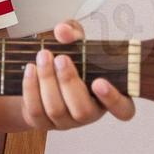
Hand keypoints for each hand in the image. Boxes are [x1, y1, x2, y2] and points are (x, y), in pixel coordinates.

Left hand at [21, 19, 136, 129]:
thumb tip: (63, 31)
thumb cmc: (68, 60)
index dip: (114, 100)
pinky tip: (30, 69)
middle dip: (69, 82)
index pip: (123, 110)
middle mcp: (89, 114)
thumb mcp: (74, 42)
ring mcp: (66, 122)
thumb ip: (73, 33)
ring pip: (57, 109)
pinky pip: (36, 110)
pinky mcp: (43, 123)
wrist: (40, 75)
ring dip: (47, 81)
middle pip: (82, 110)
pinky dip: (31, 88)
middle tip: (61, 58)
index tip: (100, 82)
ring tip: (43, 57)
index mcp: (109, 98)